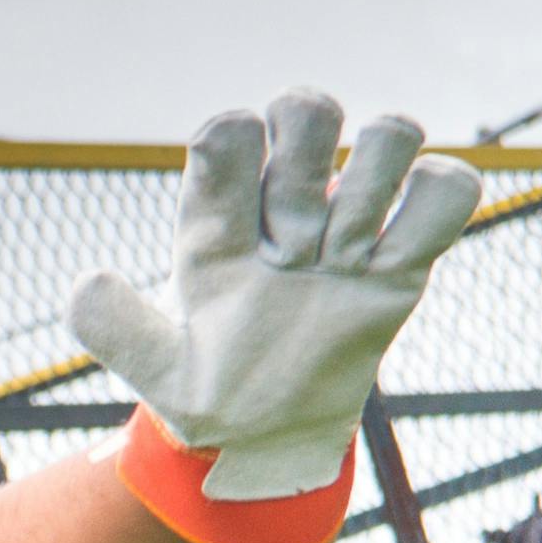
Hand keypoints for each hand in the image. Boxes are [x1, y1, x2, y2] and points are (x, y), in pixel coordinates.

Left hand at [66, 91, 479, 498]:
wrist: (272, 436)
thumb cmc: (210, 395)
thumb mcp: (157, 375)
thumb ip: (113, 330)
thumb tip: (90, 279)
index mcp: (217, 216)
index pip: (228, 130)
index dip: (239, 161)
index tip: (241, 237)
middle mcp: (282, 201)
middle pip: (310, 106)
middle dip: (304, 174)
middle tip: (292, 250)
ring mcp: (349, 218)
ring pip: (390, 131)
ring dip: (369, 197)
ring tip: (340, 263)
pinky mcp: (406, 249)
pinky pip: (451, 185)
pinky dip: (435, 208)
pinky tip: (394, 260)